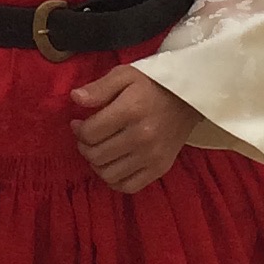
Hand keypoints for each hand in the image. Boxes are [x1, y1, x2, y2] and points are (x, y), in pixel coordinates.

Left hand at [68, 67, 199, 194]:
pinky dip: (115, 180)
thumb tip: (75, 98)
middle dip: (84, 146)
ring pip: (108, 174)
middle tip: (87, 137)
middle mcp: (142, 137)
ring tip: (99, 150)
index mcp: (131, 110)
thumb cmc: (151, 85)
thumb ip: (99, 88)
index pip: (90, 133)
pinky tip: (112, 165)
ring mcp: (152, 156)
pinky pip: (128, 187)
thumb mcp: (124, 76)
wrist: (187, 99)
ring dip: (97, 164)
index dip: (78, 130)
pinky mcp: (160, 169)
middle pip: (96, 155)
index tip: (78, 123)